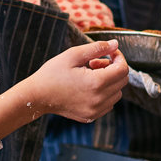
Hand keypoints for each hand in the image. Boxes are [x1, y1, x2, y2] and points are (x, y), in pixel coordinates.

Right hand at [0, 40, 128, 135]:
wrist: (37, 96)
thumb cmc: (52, 73)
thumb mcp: (73, 55)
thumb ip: (97, 48)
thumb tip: (115, 44)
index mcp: (96, 83)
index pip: (123, 69)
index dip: (119, 57)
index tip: (109, 53)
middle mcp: (99, 99)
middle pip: (122, 81)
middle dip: (113, 68)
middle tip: (94, 63)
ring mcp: (95, 110)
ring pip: (117, 93)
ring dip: (109, 81)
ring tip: (90, 75)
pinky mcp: (91, 116)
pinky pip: (108, 104)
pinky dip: (104, 94)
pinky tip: (88, 88)